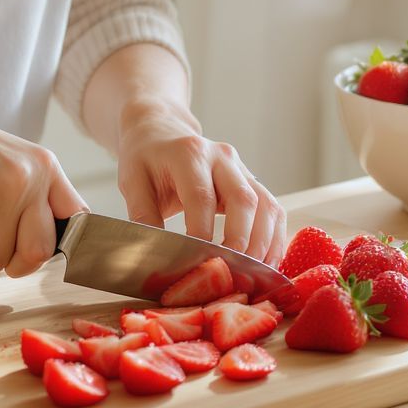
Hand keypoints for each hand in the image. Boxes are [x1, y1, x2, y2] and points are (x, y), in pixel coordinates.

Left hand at [115, 99, 286, 266]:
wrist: (162, 132)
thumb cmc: (146, 159)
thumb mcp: (133, 182)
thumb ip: (143, 217)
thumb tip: (155, 256)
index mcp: (188, 153)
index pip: (201, 196)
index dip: (202, 232)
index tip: (197, 264)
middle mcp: (221, 156)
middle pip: (243, 199)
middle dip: (241, 241)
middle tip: (232, 273)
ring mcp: (241, 167)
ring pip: (266, 204)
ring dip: (264, 243)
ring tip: (253, 275)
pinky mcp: (252, 180)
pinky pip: (273, 208)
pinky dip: (274, 238)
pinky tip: (266, 262)